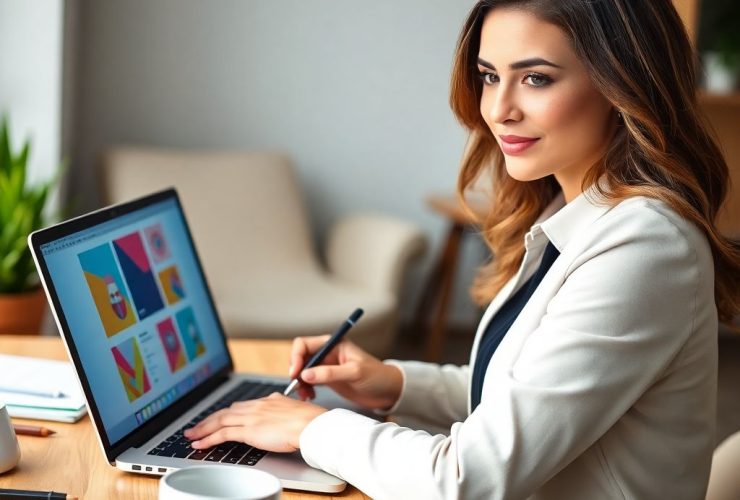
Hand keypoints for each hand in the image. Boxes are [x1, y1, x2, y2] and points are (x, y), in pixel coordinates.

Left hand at [184, 393, 326, 452]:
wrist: (311, 425)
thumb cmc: (310, 421)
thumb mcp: (295, 410)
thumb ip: (283, 411)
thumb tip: (282, 414)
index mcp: (268, 401)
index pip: (240, 406)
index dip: (226, 413)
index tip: (217, 417)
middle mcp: (257, 406)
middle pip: (226, 411)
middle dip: (209, 419)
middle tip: (196, 426)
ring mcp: (251, 417)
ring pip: (220, 420)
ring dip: (203, 428)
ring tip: (191, 435)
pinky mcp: (249, 430)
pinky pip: (223, 434)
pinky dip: (208, 438)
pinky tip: (199, 444)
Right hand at [289, 335, 402, 410]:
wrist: (388, 391)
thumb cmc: (376, 376)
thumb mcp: (354, 373)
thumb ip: (330, 373)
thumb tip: (305, 374)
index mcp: (333, 344)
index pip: (304, 344)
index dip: (296, 357)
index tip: (296, 373)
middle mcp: (327, 353)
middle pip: (300, 358)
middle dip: (296, 372)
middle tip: (298, 387)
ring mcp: (326, 366)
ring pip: (302, 371)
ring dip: (299, 382)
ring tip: (305, 396)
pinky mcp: (327, 379)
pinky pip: (308, 381)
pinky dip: (305, 389)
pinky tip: (310, 397)